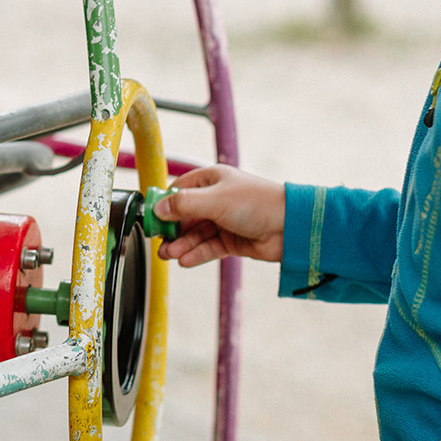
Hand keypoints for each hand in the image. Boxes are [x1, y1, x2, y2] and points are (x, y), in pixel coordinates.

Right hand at [154, 164, 283, 266]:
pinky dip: (196, 253)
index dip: (163, 205)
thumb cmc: (257, 203)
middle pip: (184, 215)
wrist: (290, 227)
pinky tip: (184, 260)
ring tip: (168, 255)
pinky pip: (208, 247)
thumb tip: (159, 208)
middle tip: (158, 242)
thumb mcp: (215, 200)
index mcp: (211, 180)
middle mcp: (216, 199)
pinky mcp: (232, 240)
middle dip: (171, 229)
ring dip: (181, 244)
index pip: (178, 191)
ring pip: (195, 234)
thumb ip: (184, 205)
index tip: (150, 219)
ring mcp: (223, 220)